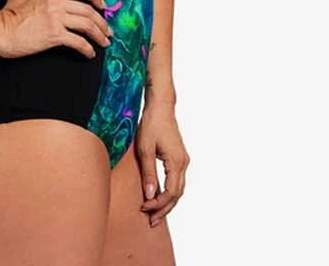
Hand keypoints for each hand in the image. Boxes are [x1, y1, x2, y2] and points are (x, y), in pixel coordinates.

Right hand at [0, 0, 112, 58]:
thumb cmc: (8, 12)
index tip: (102, 5)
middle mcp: (56, 1)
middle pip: (88, 9)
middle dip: (102, 22)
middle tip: (107, 31)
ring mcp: (56, 18)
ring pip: (87, 24)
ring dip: (99, 35)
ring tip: (103, 42)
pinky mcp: (54, 34)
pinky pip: (78, 41)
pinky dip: (87, 48)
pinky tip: (89, 53)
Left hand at [135, 103, 189, 226]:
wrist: (161, 107)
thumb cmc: (151, 125)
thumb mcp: (145, 149)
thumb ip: (148, 173)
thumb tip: (149, 195)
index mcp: (176, 162)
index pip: (171, 192)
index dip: (159, 204)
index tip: (145, 209)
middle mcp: (183, 163)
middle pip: (177, 194)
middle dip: (164, 209)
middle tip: (151, 221)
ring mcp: (183, 160)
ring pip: (178, 189)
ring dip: (167, 202)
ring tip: (154, 213)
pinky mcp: (179, 157)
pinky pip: (176, 180)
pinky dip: (169, 192)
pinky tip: (159, 197)